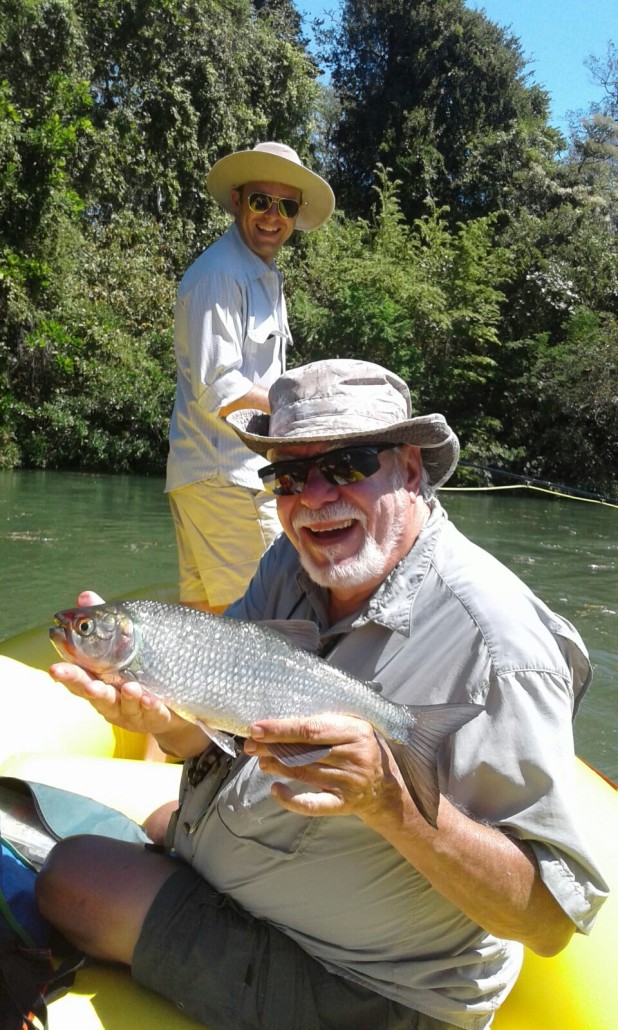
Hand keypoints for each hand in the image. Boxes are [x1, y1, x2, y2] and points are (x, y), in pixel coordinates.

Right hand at [49, 590, 185, 737]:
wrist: (173, 701)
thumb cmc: (137, 672)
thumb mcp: (121, 645)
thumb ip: (103, 622)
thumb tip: (84, 596)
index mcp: (98, 681)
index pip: (79, 678)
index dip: (67, 675)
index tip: (55, 669)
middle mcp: (111, 699)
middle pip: (96, 696)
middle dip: (89, 690)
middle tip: (88, 685)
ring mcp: (131, 711)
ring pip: (126, 706)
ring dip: (127, 697)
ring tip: (130, 686)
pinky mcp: (154, 717)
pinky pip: (152, 713)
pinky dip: (150, 706)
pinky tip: (151, 699)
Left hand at [244, 714, 399, 819]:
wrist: (384, 787)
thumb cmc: (362, 749)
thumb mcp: (354, 727)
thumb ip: (327, 723)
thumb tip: (284, 721)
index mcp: (356, 731)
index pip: (311, 729)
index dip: (281, 729)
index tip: (257, 728)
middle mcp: (354, 756)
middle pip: (304, 751)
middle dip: (273, 747)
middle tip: (250, 744)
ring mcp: (349, 782)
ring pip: (304, 773)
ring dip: (276, 766)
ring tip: (260, 759)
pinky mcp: (343, 803)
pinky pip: (312, 804)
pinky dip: (291, 799)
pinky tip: (275, 790)